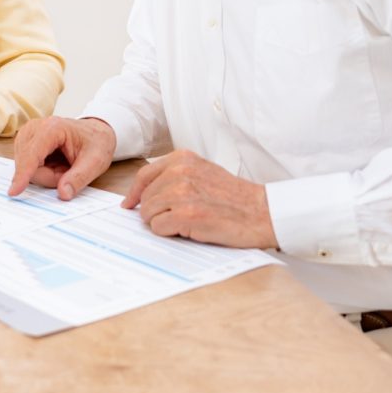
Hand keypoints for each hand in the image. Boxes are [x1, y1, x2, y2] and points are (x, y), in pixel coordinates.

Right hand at [9, 116, 115, 199]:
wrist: (95, 132)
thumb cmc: (95, 143)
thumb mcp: (95, 162)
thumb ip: (79, 178)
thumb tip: (63, 194)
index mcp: (52, 128)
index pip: (32, 154)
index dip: (24, 174)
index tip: (14, 191)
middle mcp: (34, 128)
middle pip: (28, 164)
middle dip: (48, 176)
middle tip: (68, 171)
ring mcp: (27, 135)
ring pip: (26, 167)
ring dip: (46, 174)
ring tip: (63, 166)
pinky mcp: (25, 143)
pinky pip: (27, 167)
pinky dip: (42, 171)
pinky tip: (54, 165)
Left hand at [121, 150, 276, 248]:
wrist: (262, 212)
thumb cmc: (234, 197)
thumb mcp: (203, 172)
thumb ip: (176, 175)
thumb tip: (144, 193)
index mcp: (182, 159)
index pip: (144, 175)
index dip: (134, 193)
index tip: (129, 205)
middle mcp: (180, 172)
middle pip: (145, 198)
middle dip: (155, 212)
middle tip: (179, 218)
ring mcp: (182, 193)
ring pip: (149, 214)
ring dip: (163, 223)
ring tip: (187, 222)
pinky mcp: (186, 214)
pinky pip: (159, 228)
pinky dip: (170, 233)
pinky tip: (189, 229)